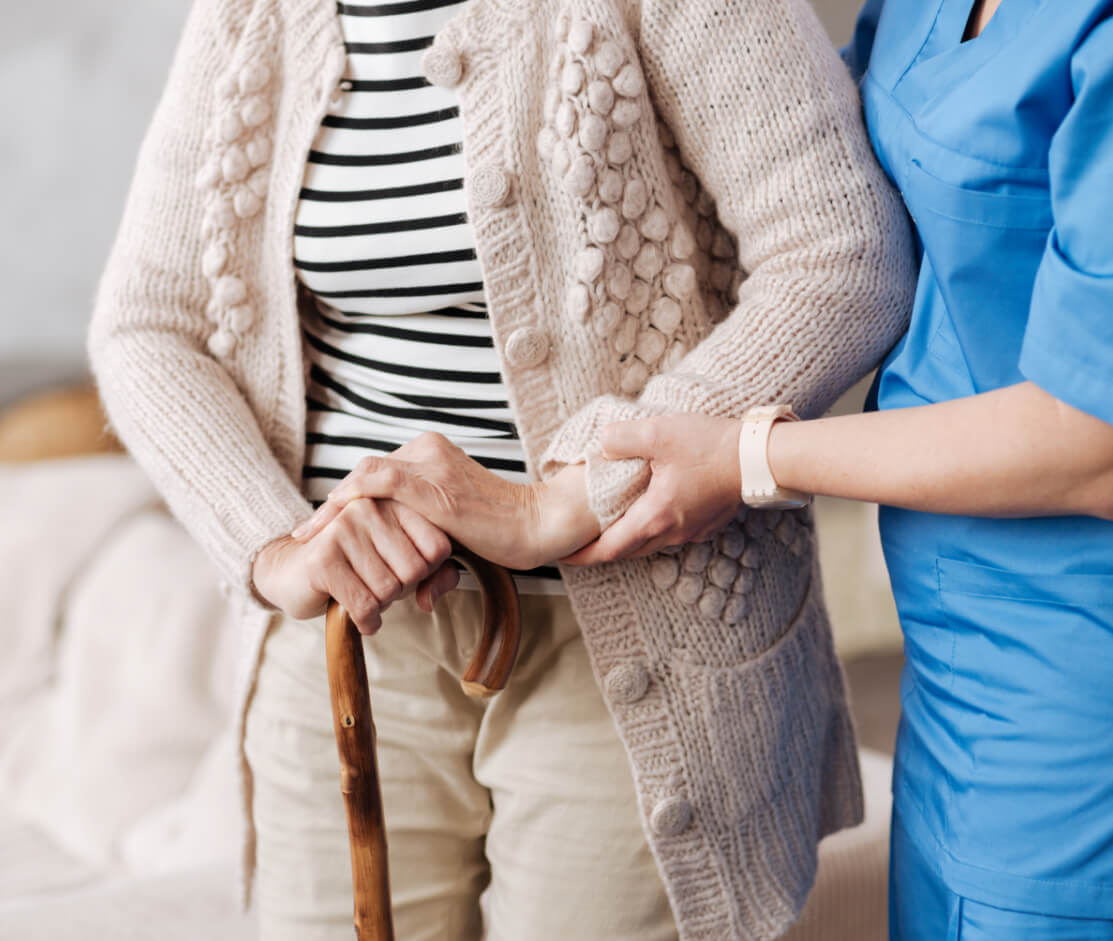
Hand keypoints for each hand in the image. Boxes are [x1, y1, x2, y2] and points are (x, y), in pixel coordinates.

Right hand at [253, 498, 457, 633]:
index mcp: (394, 501)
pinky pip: (364, 605)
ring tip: (366, 593)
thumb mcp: (401, 564)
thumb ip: (436, 575)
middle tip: (380, 586)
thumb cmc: (356, 566)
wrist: (292, 571)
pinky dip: (367, 621)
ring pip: (389, 589)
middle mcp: (370, 507)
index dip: (428, 572)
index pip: (438, 547)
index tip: (403, 571)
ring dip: (382, 606)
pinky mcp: (323, 557)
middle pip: (415, 570)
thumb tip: (431, 599)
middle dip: (402, 590)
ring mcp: (343, 528)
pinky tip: (362, 618)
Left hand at [291, 433, 598, 569]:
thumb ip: (430, 549)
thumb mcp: (456, 536)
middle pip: (365, 474)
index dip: (347, 501)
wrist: (538, 525)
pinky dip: (347, 501)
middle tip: (306, 535)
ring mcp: (429, 464)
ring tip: (307, 535)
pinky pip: (376, 483)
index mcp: (431, 453)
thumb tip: (421, 595)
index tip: (323, 528)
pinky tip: (327, 524)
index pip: (377, 474)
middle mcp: (427, 450)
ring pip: (364, 477)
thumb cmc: (505, 534)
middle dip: (333, 507)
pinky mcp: (432, 485)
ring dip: (332, 509)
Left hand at [563, 414, 742, 564]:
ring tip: (609, 527)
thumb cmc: (712, 447)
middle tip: (580, 543)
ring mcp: (692, 530)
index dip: (583, 555)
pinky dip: (651, 528)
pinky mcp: (706, 522)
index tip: (563, 557)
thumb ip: (621, 438)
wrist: (759, 457)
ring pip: (650, 543)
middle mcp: (673, 532)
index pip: (609, 549)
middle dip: (602, 550)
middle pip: (628, 551)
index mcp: (655, 517)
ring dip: (627, 539)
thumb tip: (602, 444)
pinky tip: (648, 509)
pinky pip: (670, 533)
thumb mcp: (659, 433)